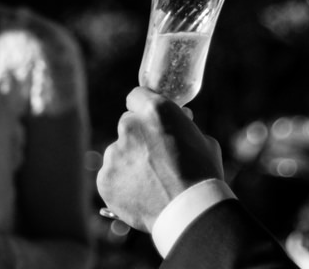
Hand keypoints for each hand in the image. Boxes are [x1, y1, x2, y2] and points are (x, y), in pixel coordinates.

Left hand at [96, 86, 223, 231]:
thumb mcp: (202, 140)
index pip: (137, 96)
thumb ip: (183, 126)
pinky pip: (111, 175)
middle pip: (127, 124)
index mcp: (155, 111)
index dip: (144, 107)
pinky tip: (140, 193)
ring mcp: (114, 153)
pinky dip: (121, 183)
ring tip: (150, 181)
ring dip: (129, 161)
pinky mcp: (105, 178)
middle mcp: (130, 127)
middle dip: (138, 136)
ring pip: (118, 152)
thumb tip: (180, 119)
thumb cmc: (203, 174)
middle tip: (154, 155)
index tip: (149, 119)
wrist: (190, 212)